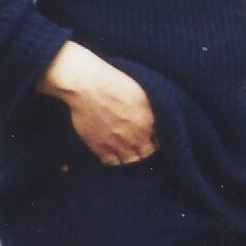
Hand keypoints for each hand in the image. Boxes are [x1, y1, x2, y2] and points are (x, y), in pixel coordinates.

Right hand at [39, 41, 156, 165]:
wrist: (87, 86)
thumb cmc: (115, 83)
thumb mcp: (142, 94)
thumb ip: (152, 112)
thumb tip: (158, 122)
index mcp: (148, 123)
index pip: (158, 143)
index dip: (155, 141)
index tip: (151, 138)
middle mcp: (134, 137)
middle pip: (145, 155)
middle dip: (144, 151)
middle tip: (140, 145)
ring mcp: (116, 144)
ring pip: (129, 161)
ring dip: (130, 156)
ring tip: (127, 150)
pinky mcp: (98, 146)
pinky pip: (110, 161)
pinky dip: (114, 159)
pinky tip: (113, 151)